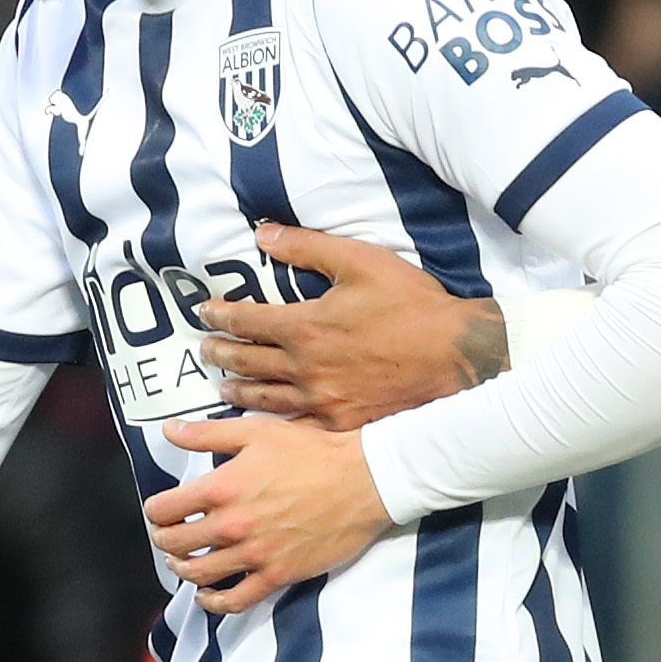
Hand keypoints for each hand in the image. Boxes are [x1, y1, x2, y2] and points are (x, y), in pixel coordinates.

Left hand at [145, 413, 392, 610]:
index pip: (164, 509)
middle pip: (174, 543)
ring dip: (182, 569)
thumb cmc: (312, 452)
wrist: (363, 480)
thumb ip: (206, 434)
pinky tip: (207, 595)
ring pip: (198, 573)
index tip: (160, 509)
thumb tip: (168, 431)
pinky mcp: (277, 574)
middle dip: (163, 539)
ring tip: (182, 561)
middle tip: (168, 534)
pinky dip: (213, 602)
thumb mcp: (256, 432)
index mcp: (221, 487)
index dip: (155, 510)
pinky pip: (235, 601)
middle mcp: (232, 524)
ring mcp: (254, 554)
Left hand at [200, 222, 500, 421]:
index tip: (206, 311)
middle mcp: (304, 368)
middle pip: (247, 363)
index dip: (221, 314)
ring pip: (264, 399)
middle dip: (220, 354)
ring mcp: (321, 401)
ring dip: (237, 391)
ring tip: (224, 388)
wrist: (454, 356)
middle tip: (205, 349)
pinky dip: (272, 425)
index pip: (246, 320)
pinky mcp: (341, 423)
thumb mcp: (360, 260)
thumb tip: (262, 234)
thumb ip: (306, 246)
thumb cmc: (410, 305)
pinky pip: (296, 427)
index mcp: (304, 327)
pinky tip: (264, 424)